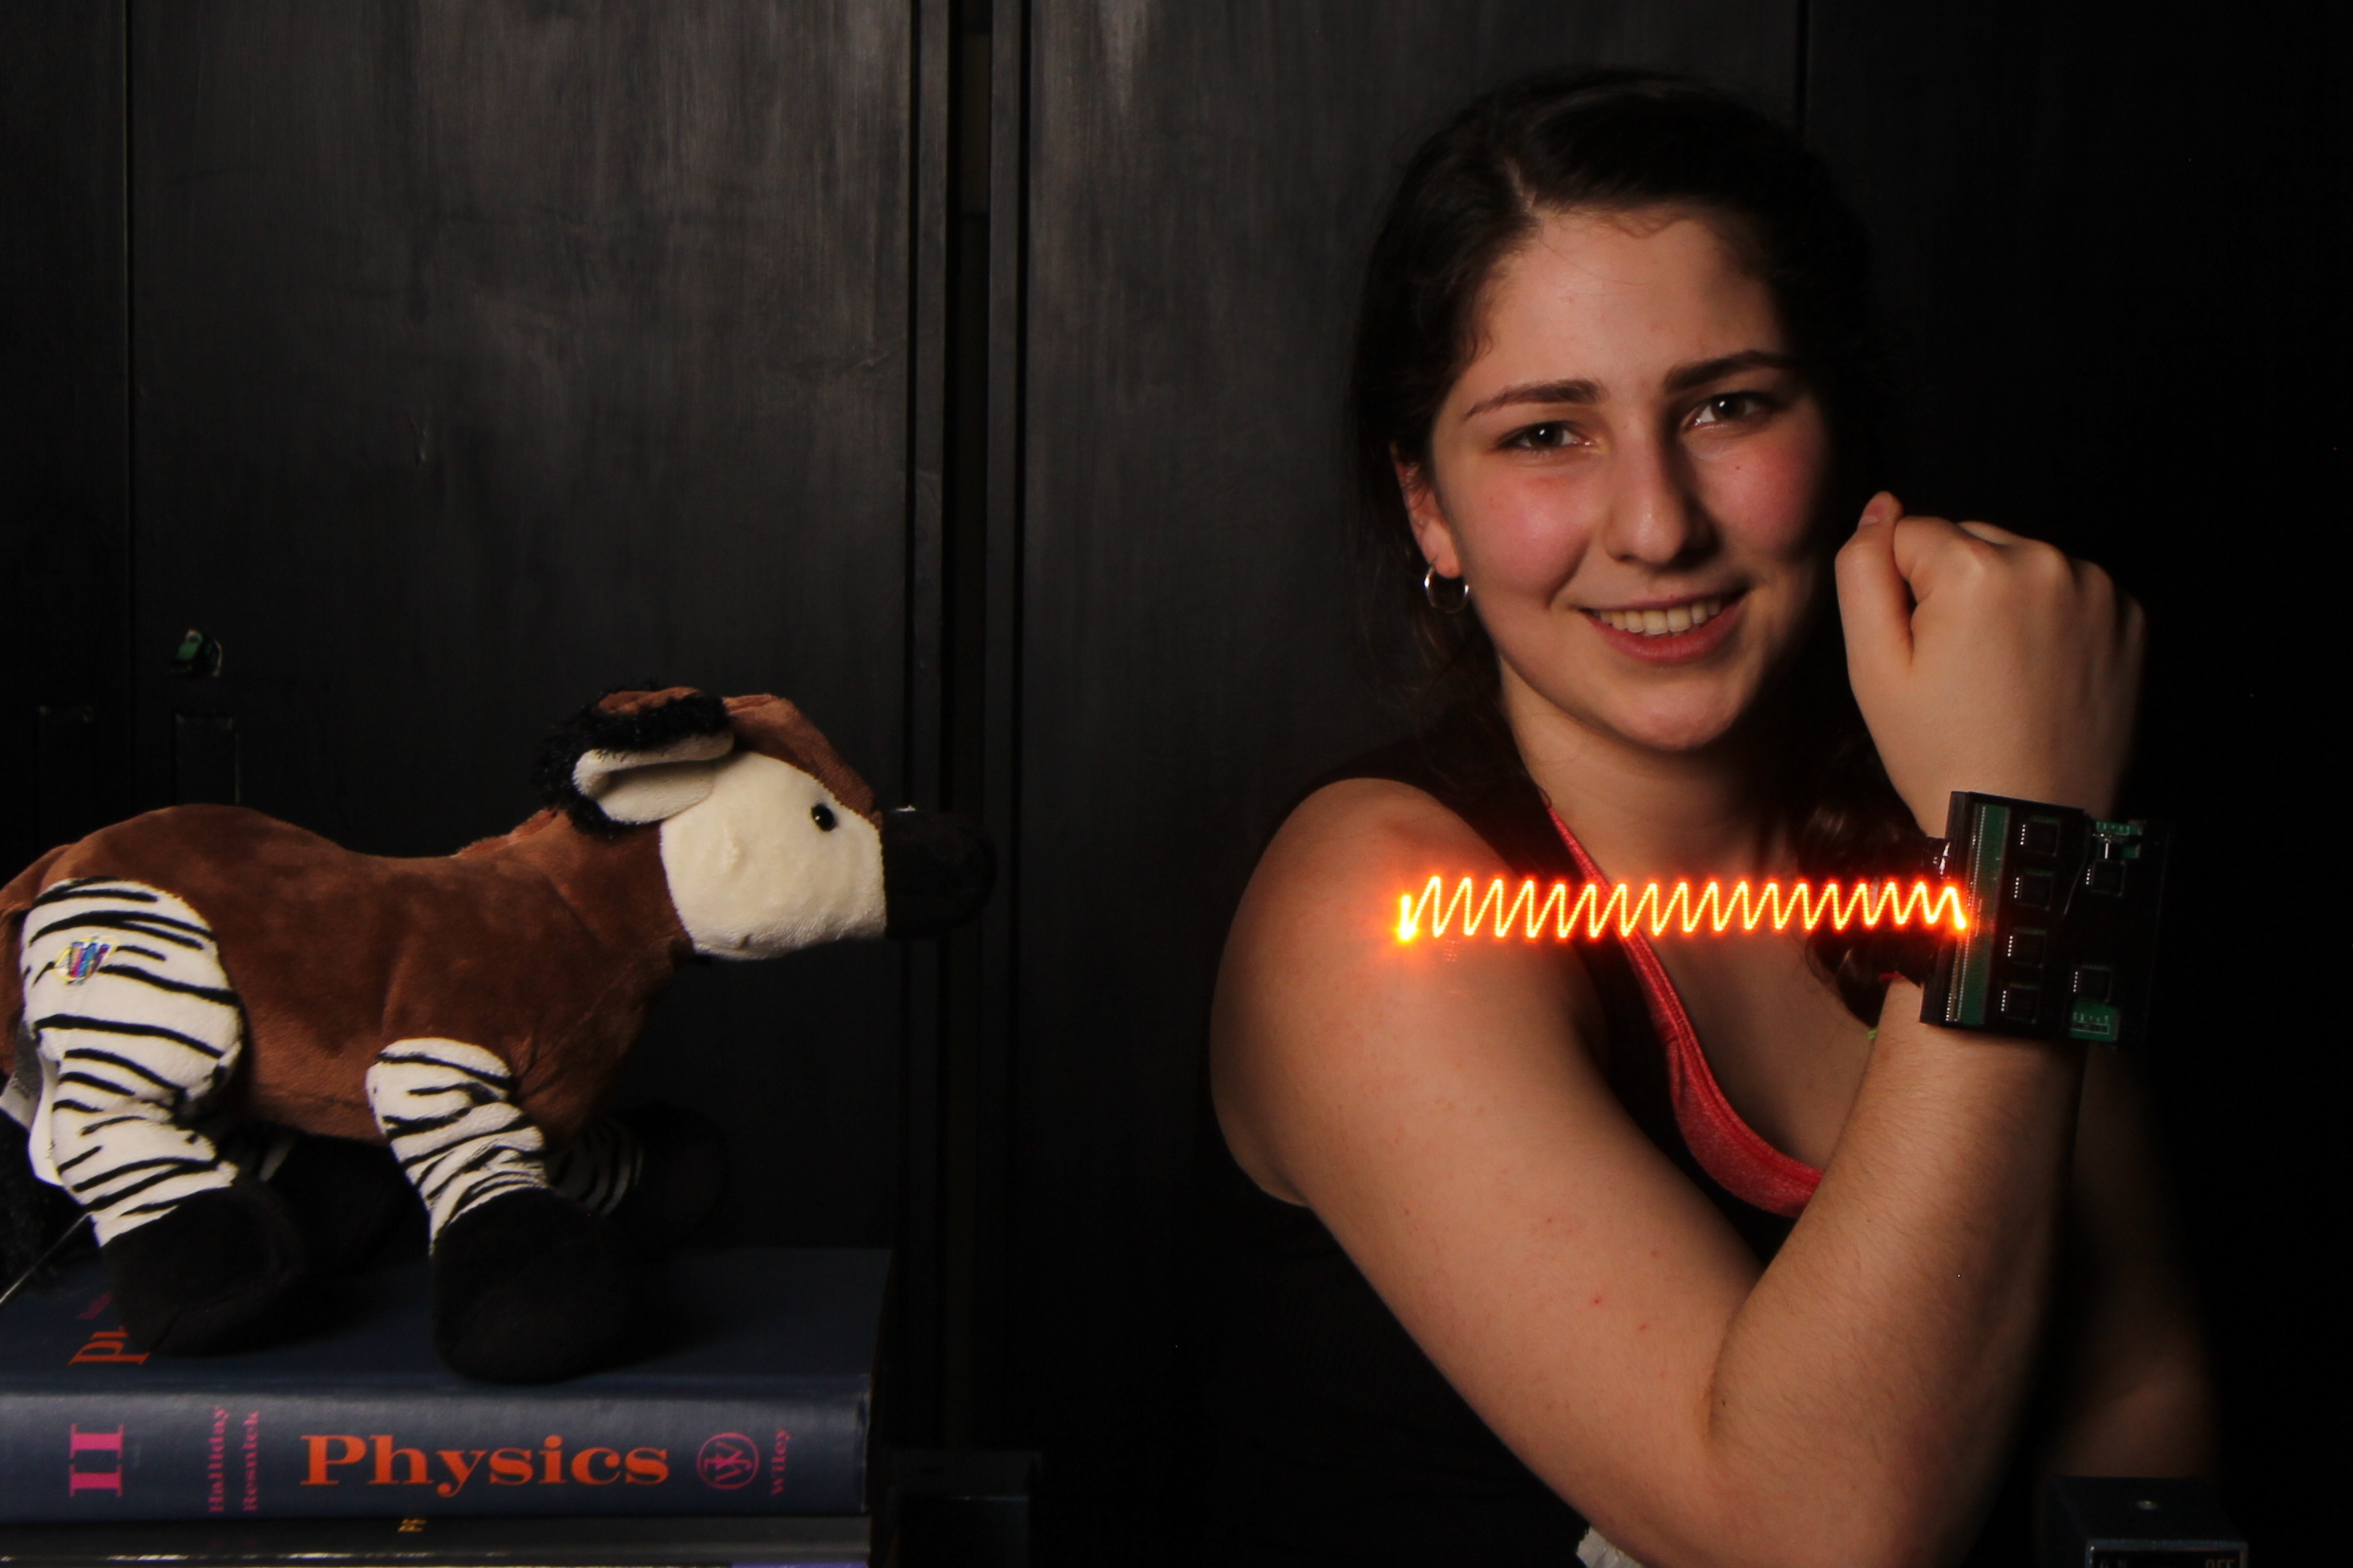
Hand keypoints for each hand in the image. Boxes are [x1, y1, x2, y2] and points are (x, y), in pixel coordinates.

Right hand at [1836, 492, 2144, 833]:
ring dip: (2002, 599)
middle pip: (1970, 540)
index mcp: (1979, 568)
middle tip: (1955, 666)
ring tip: (1998, 673)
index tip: (1918, 653)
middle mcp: (2048, 561)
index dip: (1899, 594)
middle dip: (1953, 587)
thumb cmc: (1941, 751)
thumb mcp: (1873, 667)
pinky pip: (2067, 590)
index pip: (1910, 535)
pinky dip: (2048, 618)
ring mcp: (2098, 588)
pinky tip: (2037, 673)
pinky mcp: (2130, 615)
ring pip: (2019, 563)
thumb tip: (1880, 506)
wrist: (2028, 820)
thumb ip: (1862, 571)